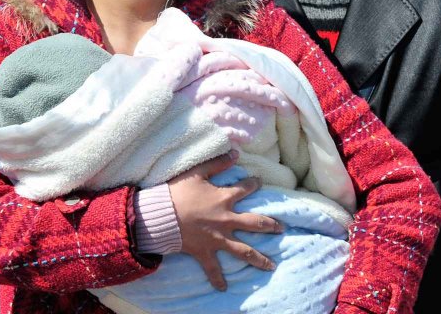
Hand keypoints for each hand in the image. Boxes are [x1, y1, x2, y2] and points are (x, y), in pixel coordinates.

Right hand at [168, 152, 281, 290]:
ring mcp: (217, 238)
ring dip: (259, 259)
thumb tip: (236, 152)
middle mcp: (226, 220)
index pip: (246, 189)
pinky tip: (224, 288)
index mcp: (225, 199)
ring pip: (243, 250)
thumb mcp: (197, 173)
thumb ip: (218, 163)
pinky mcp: (205, 251)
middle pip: (255, 223)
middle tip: (281, 228)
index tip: (259, 182)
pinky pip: (213, 268)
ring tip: (271, 266)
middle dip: (270, 226)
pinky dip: (218, 279)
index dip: (254, 184)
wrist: (159, 217)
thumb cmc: (176, 193)